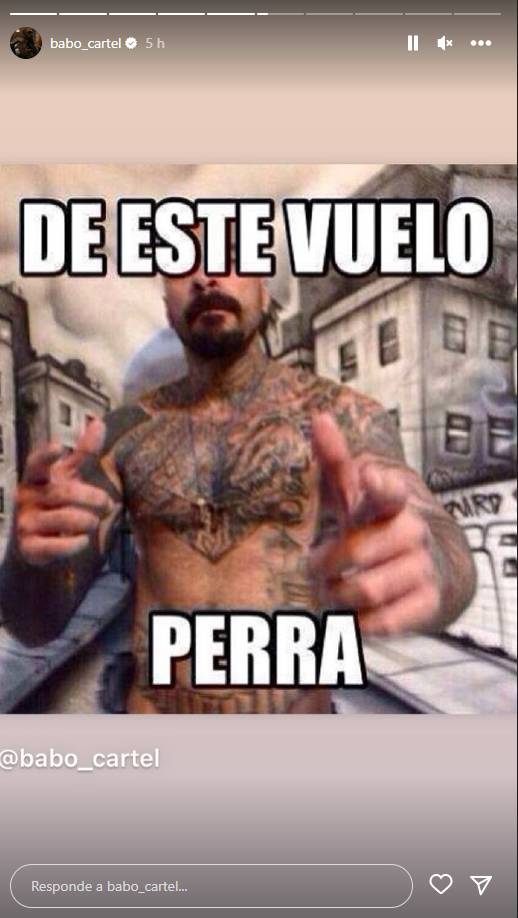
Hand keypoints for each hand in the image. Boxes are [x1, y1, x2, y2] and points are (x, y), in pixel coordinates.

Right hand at [15, 419, 112, 564]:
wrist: (36, 540)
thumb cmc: (55, 500)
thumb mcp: (67, 475)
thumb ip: (82, 452)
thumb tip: (99, 422)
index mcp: (35, 477)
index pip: (36, 464)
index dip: (46, 456)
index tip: (56, 446)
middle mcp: (26, 498)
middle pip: (64, 494)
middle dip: (93, 498)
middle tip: (108, 504)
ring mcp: (25, 522)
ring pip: (64, 519)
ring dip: (87, 521)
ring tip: (95, 521)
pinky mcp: (29, 547)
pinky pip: (56, 546)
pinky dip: (74, 544)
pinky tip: (82, 540)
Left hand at [309, 413, 440, 635]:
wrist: (423, 569)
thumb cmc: (370, 527)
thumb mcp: (349, 495)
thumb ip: (333, 460)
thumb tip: (320, 416)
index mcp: (391, 502)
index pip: (389, 491)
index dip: (380, 485)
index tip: (372, 478)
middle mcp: (411, 531)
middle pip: (354, 553)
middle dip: (325, 566)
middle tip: (318, 569)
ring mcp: (423, 567)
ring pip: (363, 590)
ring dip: (338, 595)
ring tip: (336, 590)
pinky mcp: (427, 602)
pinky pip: (383, 621)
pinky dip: (360, 621)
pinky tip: (357, 612)